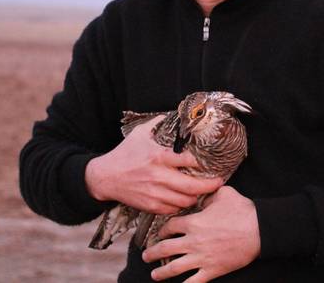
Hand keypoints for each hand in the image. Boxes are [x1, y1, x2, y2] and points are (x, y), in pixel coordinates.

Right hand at [85, 116, 222, 214]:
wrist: (105, 177)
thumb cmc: (123, 154)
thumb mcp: (139, 134)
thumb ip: (157, 123)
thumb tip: (171, 114)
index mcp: (159, 157)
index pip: (188, 161)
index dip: (201, 164)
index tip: (209, 163)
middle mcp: (159, 176)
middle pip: (192, 186)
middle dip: (209, 186)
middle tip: (219, 182)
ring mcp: (155, 193)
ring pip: (185, 201)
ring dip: (196, 197)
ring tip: (202, 192)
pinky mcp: (150, 205)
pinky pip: (173, 209)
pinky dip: (182, 206)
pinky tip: (185, 200)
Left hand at [142, 186, 260, 281]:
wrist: (259, 229)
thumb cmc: (242, 210)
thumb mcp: (223, 194)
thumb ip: (208, 194)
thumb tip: (203, 194)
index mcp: (193, 222)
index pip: (170, 227)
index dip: (163, 230)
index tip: (161, 233)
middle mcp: (193, 241)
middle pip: (165, 248)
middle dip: (152, 253)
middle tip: (146, 256)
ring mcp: (201, 257)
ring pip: (174, 267)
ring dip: (161, 272)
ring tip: (154, 275)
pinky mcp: (212, 270)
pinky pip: (194, 282)